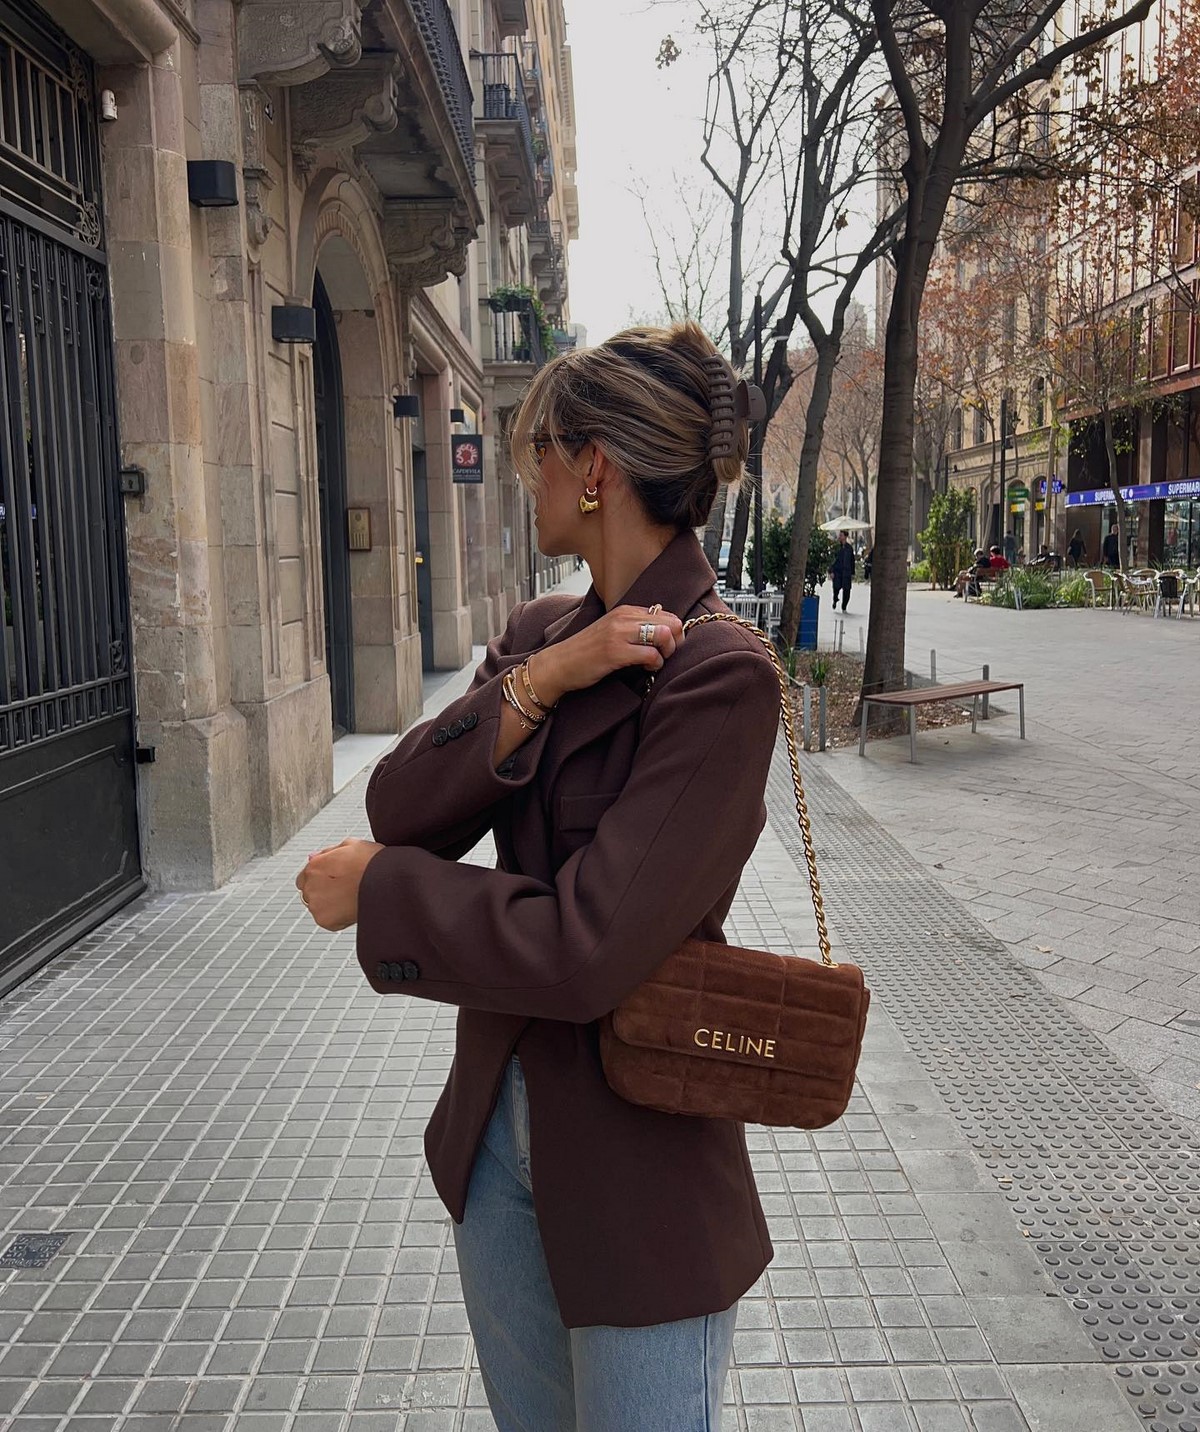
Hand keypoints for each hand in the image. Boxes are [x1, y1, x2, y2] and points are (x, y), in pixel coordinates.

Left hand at [295, 837, 382, 930]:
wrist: (387, 882)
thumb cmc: (373, 862)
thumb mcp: (350, 845)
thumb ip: (328, 852)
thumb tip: (314, 856)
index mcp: (315, 865)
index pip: (305, 876)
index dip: (320, 878)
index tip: (332, 881)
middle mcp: (310, 884)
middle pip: (309, 892)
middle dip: (323, 891)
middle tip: (344, 889)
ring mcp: (316, 903)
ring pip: (318, 907)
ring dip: (329, 904)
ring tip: (350, 898)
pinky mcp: (325, 920)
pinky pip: (328, 921)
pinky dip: (337, 917)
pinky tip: (352, 907)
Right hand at [529, 605, 684, 700]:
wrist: (559, 664)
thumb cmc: (587, 652)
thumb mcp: (613, 631)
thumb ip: (635, 627)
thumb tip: (665, 631)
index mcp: (625, 611)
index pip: (666, 614)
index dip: (674, 632)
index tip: (666, 647)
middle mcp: (623, 618)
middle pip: (671, 623)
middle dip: (675, 642)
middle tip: (665, 655)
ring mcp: (618, 634)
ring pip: (663, 636)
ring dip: (666, 652)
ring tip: (655, 662)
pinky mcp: (614, 651)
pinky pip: (650, 655)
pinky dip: (654, 664)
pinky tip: (645, 669)